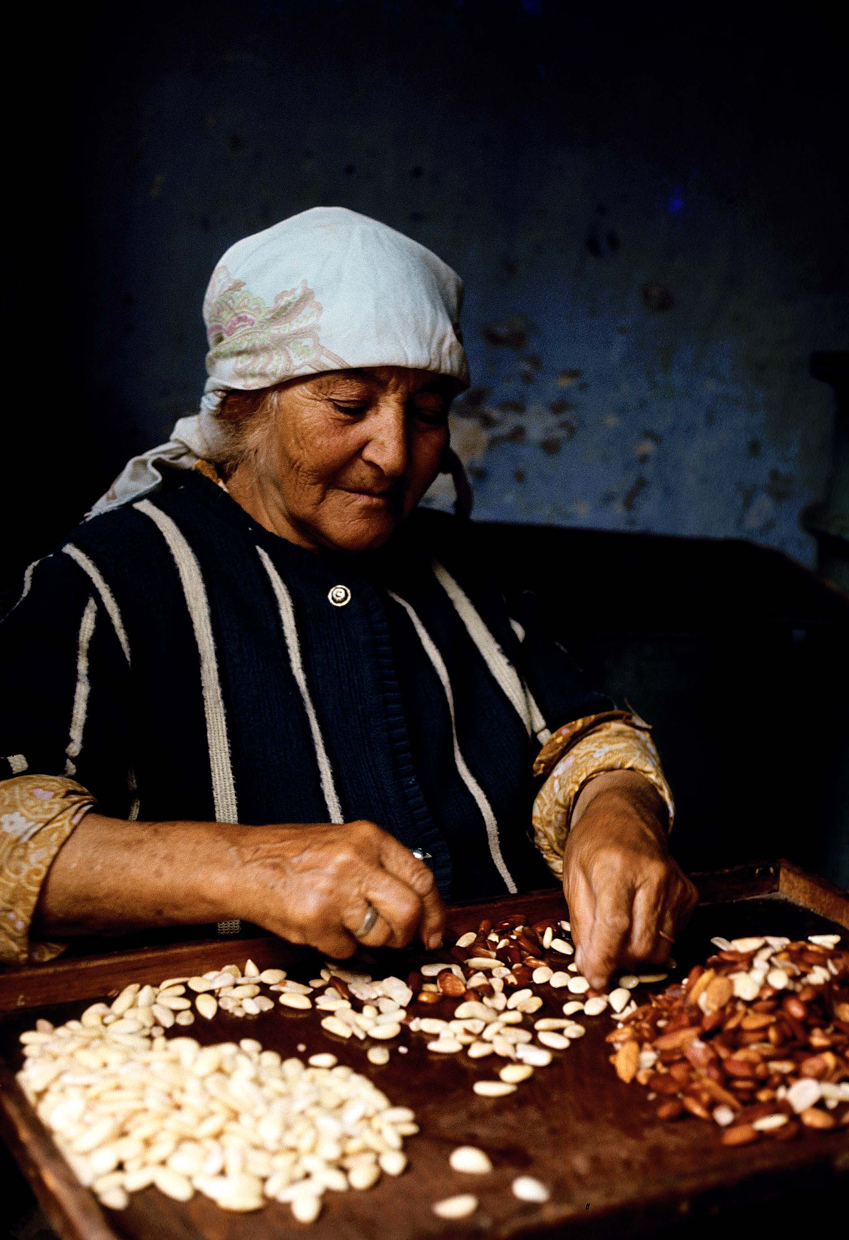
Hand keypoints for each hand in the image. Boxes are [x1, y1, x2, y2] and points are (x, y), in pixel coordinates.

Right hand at [228, 819, 445, 958]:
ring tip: (341, 921)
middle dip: (406, 935)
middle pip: (409, 912)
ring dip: (367, 941)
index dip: (435, 912)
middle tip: (395, 939)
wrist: (242, 864)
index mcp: (370, 838)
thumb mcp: (345, 844)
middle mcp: (357, 862)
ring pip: (380, 936)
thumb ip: (380, 868)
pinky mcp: (315, 921)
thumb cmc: (294, 856)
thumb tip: (420, 907)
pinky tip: (317, 925)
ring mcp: (336, 892)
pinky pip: (346, 950)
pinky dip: (337, 946)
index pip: (422, 878)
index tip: (435, 933)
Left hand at [561, 772, 697, 989]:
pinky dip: (653, 938)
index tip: (594, 980)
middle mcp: (651, 875)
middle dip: (619, 961)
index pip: (615, 925)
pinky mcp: (689, 893)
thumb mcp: (573, 879)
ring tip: (619, 934)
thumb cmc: (593, 846)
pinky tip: (638, 917)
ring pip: (661, 947)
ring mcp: (675, 884)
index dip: (604, 959)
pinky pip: (673, 936)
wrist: (625, 816)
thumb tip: (590, 968)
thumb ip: (582, 924)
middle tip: (602, 953)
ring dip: (636, 953)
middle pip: (641, 944)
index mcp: (615, 867)